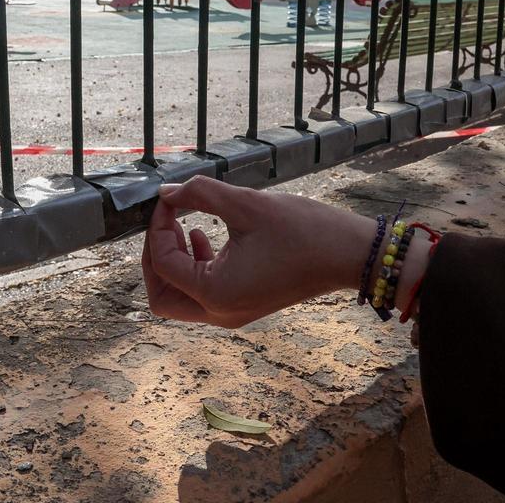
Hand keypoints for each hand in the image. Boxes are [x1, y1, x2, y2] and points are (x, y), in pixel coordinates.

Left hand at [141, 176, 378, 327]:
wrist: (350, 254)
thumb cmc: (303, 230)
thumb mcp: (246, 204)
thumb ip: (200, 194)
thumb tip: (166, 191)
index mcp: (216, 294)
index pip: (163, 264)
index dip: (157, 228)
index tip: (168, 200)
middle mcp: (220, 313)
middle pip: (161, 297)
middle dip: (154, 257)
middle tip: (163, 222)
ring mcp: (232, 313)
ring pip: (179, 299)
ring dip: (173, 262)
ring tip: (184, 224)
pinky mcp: (243, 304)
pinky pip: (202, 294)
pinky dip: (194, 267)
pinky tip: (202, 235)